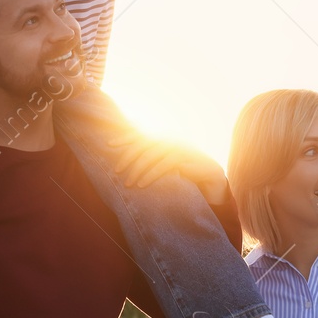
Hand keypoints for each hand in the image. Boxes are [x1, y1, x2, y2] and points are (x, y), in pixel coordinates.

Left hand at [107, 131, 228, 202]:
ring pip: (150, 156)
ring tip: (128, 182)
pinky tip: (142, 184)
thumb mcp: (166, 156)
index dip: (125, 137)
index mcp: (163, 133)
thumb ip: (151, 150)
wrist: (208, 173)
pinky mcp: (183, 157)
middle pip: (142, 144)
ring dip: (137, 170)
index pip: (140, 133)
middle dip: (127, 157)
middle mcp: (169, 136)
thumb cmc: (183, 165)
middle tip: (117, 170)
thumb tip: (129, 149)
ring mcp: (177, 145)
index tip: (110, 144)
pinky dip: (151, 175)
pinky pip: (163, 166)